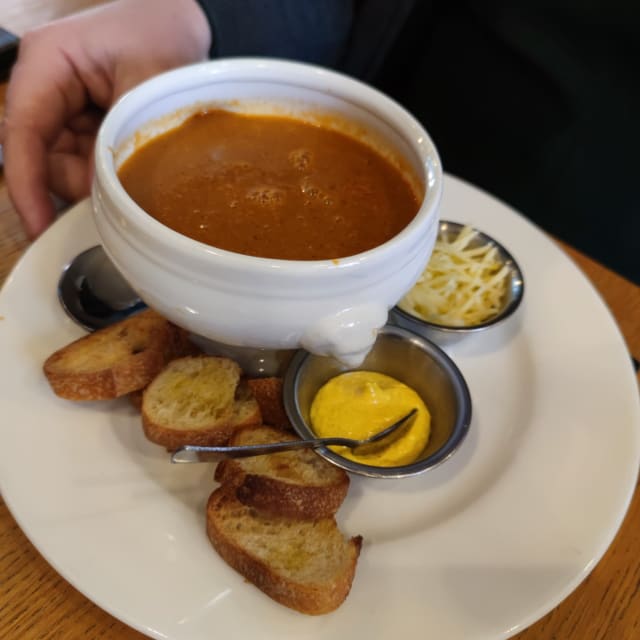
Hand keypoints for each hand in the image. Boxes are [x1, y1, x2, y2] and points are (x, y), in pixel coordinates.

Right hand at [2, 0, 210, 238]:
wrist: (184, 22)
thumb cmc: (161, 32)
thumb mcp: (146, 82)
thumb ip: (118, 137)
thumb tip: (99, 196)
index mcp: (45, 63)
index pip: (21, 132)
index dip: (26, 185)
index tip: (39, 226)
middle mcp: (45, 87)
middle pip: (42, 157)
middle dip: (75, 186)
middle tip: (116, 203)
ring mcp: (63, 107)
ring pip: (65, 166)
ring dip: (96, 182)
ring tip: (134, 171)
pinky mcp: (83, 123)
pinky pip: (85, 162)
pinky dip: (106, 175)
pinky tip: (130, 171)